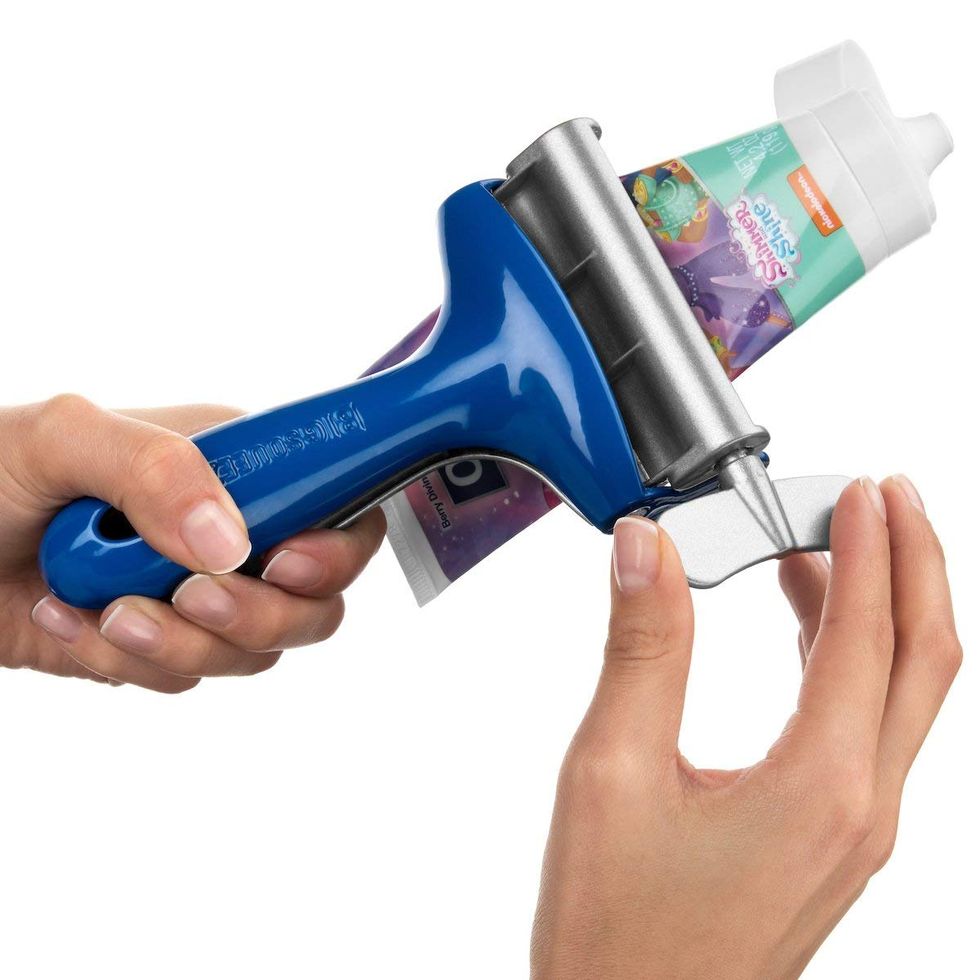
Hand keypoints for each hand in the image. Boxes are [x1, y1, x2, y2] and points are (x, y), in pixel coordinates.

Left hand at [0, 397, 384, 691]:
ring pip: (252, 652)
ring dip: (181, 644)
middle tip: (192, 597)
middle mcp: (232, 533)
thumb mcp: (63, 438)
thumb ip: (156, 469)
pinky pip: (183, 676)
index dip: (335, 549)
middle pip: (312, 602)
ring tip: (109, 612)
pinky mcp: (157, 644)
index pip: (336, 508)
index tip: (286, 564)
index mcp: (234, 469)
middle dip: (258, 614)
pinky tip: (70, 620)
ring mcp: (197, 593)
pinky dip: (124, 662)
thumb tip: (231, 540)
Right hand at [531, 476, 960, 977]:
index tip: (857, 489)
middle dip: (916, 564)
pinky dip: (853, 659)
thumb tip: (648, 552)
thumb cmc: (619, 932)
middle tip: (885, 497)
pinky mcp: (834, 839)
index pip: (866, 635)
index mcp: (819, 787)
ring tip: (837, 546)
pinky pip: (870, 727)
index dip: (867, 549)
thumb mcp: (613, 772)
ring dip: (884, 609)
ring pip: (902, 693)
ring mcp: (855, 830)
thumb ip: (641, 650)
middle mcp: (859, 809)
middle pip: (923, 659)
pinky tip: (809, 629)